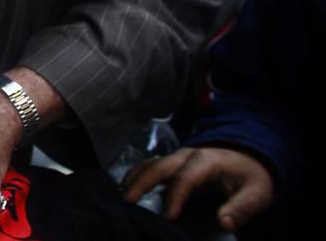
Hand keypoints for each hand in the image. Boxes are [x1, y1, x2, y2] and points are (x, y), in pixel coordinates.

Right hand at [122, 146, 274, 231]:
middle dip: (140, 183)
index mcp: (206, 161)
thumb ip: (241, 208)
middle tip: (126, 203)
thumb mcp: (256, 193)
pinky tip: (127, 190)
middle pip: (158, 166)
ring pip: (149, 164)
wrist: (247, 156)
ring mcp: (176, 157)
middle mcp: (186, 155)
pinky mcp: (172, 164)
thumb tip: (223, 222)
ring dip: (133, 179)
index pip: (185, 178)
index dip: (175, 197)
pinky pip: (149, 167)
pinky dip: (136, 177)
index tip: (168, 218)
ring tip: (121, 198)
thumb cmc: (249, 176)